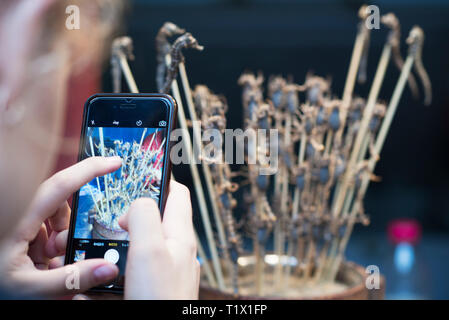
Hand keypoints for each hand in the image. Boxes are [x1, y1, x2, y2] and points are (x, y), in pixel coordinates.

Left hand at [0, 157, 121, 297]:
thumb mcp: (29, 289)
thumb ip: (70, 279)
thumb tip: (108, 268)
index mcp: (17, 220)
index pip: (60, 185)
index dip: (89, 169)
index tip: (114, 161)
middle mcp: (17, 215)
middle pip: (59, 206)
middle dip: (67, 229)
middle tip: (58, 255)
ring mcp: (16, 223)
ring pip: (52, 221)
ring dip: (57, 241)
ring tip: (43, 266)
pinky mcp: (15, 232)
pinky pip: (41, 232)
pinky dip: (46, 248)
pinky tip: (36, 266)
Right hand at [118, 181, 199, 299]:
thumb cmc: (160, 300)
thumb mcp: (148, 251)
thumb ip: (144, 218)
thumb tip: (138, 204)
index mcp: (181, 236)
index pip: (178, 193)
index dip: (160, 181)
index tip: (141, 178)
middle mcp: (180, 251)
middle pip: (161, 218)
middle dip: (138, 213)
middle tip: (118, 217)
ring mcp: (172, 270)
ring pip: (150, 242)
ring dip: (130, 238)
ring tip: (113, 241)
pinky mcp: (161, 286)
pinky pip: (143, 266)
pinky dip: (128, 261)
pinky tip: (115, 271)